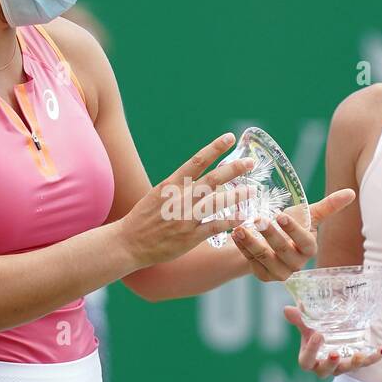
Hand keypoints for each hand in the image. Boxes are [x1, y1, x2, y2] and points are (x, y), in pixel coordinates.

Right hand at [119, 133, 254, 268]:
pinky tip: (244, 217)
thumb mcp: (158, 195)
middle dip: (233, 168)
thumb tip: (197, 178)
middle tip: (250, 161)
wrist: (128, 243)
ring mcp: (186, 217)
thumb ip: (178, 187)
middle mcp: (180, 198)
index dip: (215, 148)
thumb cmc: (143, 219)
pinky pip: (215, 226)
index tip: (229, 138)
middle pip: (212, 179)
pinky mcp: (190, 236)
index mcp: (171, 185)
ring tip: (252, 190)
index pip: (196, 161)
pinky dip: (231, 221)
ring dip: (236, 195)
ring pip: (216, 202)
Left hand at [230, 189, 355, 281]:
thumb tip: (351, 192)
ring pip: (265, 259)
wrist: (271, 241)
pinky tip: (235, 234)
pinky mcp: (264, 275)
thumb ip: (328, 206)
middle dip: (270, 235)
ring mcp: (280, 272)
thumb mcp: (307, 215)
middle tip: (258, 219)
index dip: (293, 230)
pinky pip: (252, 263)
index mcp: (309, 249)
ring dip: (252, 243)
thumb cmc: (290, 226)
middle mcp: (296, 264)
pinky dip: (243, 248)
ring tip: (240, 228)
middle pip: (283, 251)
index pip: (305, 241)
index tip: (281, 215)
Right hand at [285, 305, 381, 378]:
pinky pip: (366, 364)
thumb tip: (287, 309)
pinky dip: (373, 358)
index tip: (317, 335)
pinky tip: (380, 350)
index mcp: (309, 359)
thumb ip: (300, 318)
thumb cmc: (316, 332)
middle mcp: (324, 366)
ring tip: (360, 355)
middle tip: (335, 353)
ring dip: (354, 363)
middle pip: (326, 370)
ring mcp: (341, 367)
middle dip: (331, 363)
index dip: (311, 351)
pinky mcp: (356, 363)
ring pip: (347, 369)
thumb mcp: (308, 325)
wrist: (332, 334)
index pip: (307, 361)